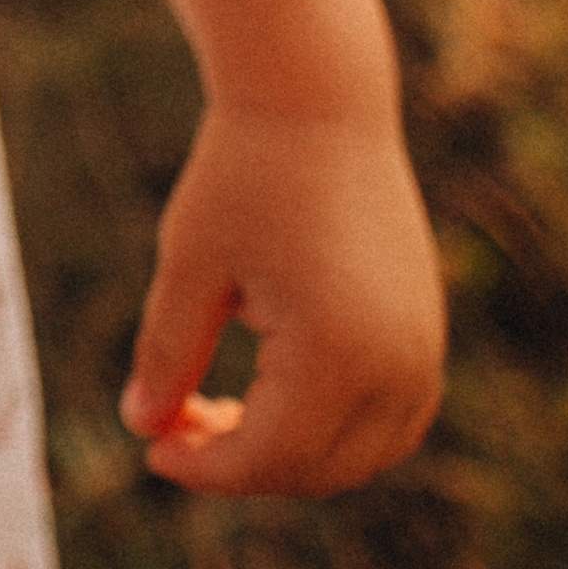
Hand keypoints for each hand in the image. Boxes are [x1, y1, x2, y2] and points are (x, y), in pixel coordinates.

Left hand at [120, 101, 444, 494]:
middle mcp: (398, 366)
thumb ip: (166, 354)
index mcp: (339, 354)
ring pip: (359, 456)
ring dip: (290, 455)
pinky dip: (333, 430)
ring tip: (215, 411)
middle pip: (317, 469)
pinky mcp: (425, 331)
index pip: (271, 459)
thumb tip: (142, 428)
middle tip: (174, 425)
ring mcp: (422, 350)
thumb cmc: (244, 171)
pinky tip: (269, 398)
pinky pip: (390, 421)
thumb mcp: (191, 265)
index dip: (206, 468)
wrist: (318, 99)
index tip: (152, 449)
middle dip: (242, 464)